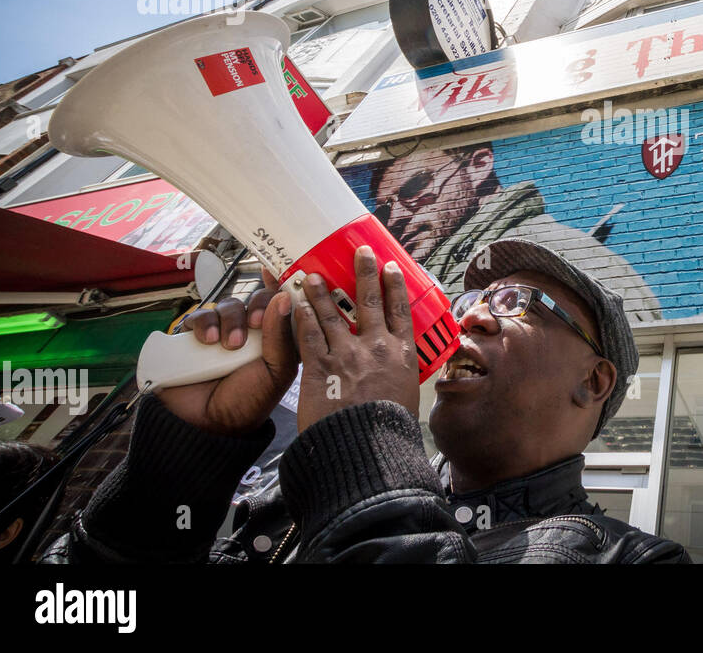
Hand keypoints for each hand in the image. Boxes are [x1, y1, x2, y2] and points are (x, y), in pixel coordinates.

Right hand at [155, 267, 298, 436]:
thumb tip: (284, 297)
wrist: (208, 426)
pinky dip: (203, 322)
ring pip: (228, 305)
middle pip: (255, 298)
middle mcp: (250, 330)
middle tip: (254, 324)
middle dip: (256, 306)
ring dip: (229, 319)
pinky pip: (198, 316)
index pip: (281, 303)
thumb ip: (281, 336)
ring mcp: (222, 331)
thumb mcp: (276, 371)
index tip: (277, 272)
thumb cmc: (249, 400)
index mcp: (276, 336)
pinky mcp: (195, 337)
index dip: (281, 285)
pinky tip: (207, 340)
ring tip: (229, 345)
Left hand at [293, 245, 419, 431]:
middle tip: (359, 252)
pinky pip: (308, 335)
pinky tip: (295, 304)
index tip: (392, 267)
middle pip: (370, 301)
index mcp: (402, 355)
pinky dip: (301, 317)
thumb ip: (399, 379)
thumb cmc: (388, 431)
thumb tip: (398, 377)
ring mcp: (348, 354)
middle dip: (364, 272)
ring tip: (313, 275)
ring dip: (322, 291)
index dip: (395, 286)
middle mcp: (377, 347)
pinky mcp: (321, 367)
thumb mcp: (407, 398)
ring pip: (333, 313)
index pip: (400, 311)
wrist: (367, 450)